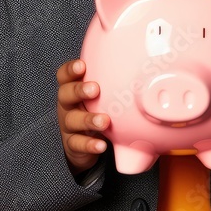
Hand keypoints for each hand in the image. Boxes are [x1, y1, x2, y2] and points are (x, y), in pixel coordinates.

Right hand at [56, 59, 109, 175]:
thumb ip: (112, 85)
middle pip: (65, 94)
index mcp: (73, 90)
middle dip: (79, 90)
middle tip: (95, 89)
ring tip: (104, 121)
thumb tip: (145, 74)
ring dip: (88, 119)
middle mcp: (68, 105)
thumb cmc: (94, 112)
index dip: (70, 70)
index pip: (65, 76)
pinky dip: (89, 144)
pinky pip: (77, 144)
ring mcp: (68, 125)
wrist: (84, 144)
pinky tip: (101, 145)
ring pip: (72, 120)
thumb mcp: (100, 97)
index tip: (82, 66)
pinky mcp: (73, 144)